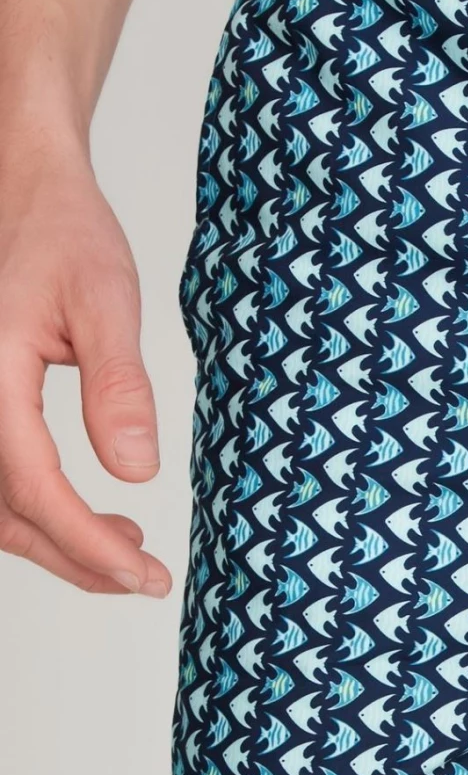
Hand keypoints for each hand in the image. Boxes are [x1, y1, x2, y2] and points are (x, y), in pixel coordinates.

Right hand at [0, 135, 170, 595]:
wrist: (23, 193)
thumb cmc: (62, 235)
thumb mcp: (106, 300)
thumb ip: (119, 386)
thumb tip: (136, 473)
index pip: (33, 487)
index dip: (86, 543)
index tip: (143, 573)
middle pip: (7, 513)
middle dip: (76, 559)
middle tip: (146, 581)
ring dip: (58, 543)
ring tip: (131, 554)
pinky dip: (40, 513)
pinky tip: (97, 521)